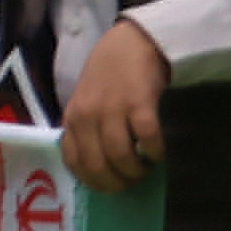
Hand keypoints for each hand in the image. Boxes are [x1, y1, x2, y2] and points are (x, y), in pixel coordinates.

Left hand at [68, 20, 175, 192]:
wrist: (130, 43)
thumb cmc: (108, 76)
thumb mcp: (86, 104)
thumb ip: (87, 131)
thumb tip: (99, 167)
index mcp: (72, 119)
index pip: (75, 162)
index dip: (95, 182)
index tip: (112, 186)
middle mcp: (87, 116)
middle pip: (98, 164)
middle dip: (118, 181)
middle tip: (134, 180)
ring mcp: (111, 109)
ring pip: (120, 155)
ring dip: (137, 170)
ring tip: (147, 168)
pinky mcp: (138, 102)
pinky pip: (147, 137)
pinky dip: (155, 151)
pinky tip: (159, 152)